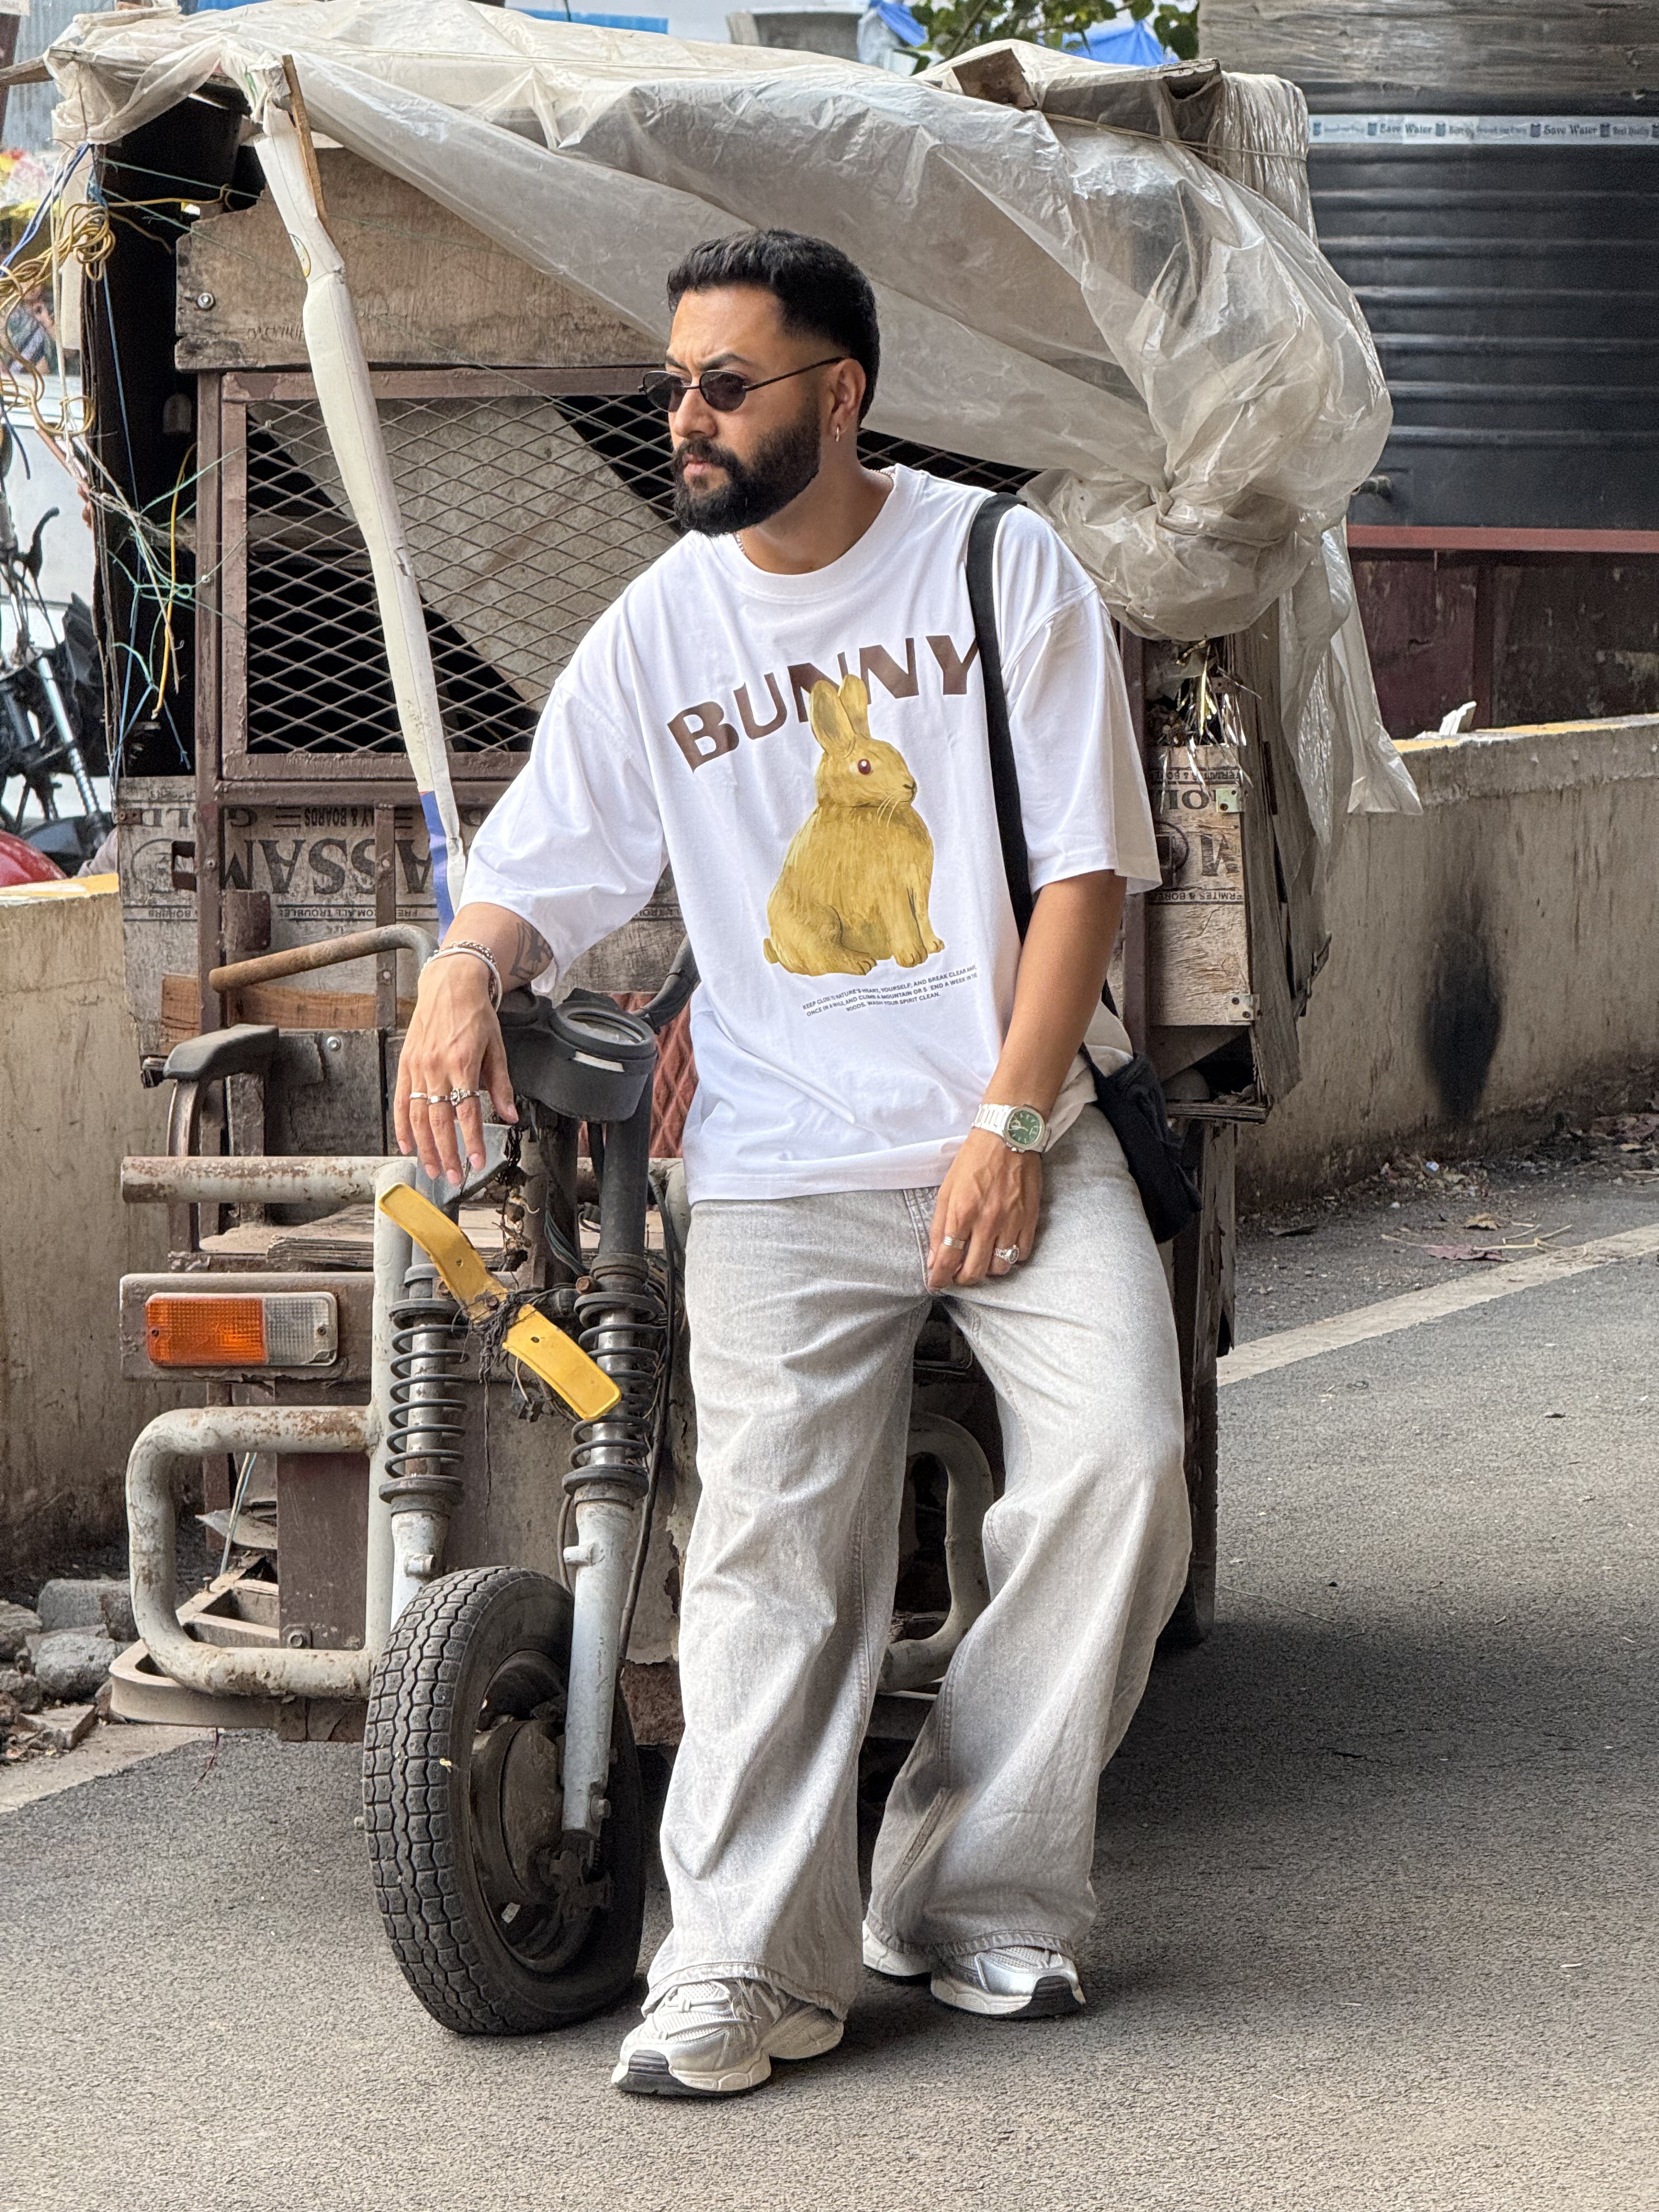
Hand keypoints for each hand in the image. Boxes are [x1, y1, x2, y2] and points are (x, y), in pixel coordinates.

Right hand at [394, 956, 516, 1182]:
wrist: (450, 985)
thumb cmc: (475, 1014)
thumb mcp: (497, 1048)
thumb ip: (500, 1085)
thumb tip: (510, 1114)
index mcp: (462, 1063)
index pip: (467, 1112)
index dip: (471, 1141)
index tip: (477, 1161)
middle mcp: (436, 1067)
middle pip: (438, 1120)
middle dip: (445, 1153)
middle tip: (452, 1176)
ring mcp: (418, 1066)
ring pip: (416, 1115)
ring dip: (424, 1146)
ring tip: (431, 1168)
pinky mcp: (406, 1063)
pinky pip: (401, 1100)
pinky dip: (402, 1126)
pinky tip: (408, 1144)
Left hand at [927, 1128, 1040, 1289]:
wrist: (1008, 1137)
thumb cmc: (973, 1161)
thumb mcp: (946, 1190)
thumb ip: (938, 1226)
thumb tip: (934, 1259)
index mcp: (962, 1213)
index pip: (947, 1260)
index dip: (939, 1279)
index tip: (935, 1284)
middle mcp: (987, 1222)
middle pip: (974, 1272)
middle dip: (962, 1279)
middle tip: (957, 1274)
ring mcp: (1012, 1222)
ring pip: (1000, 1268)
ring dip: (988, 1269)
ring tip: (981, 1258)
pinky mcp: (1030, 1219)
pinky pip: (1022, 1253)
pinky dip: (1011, 1257)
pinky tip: (1002, 1247)